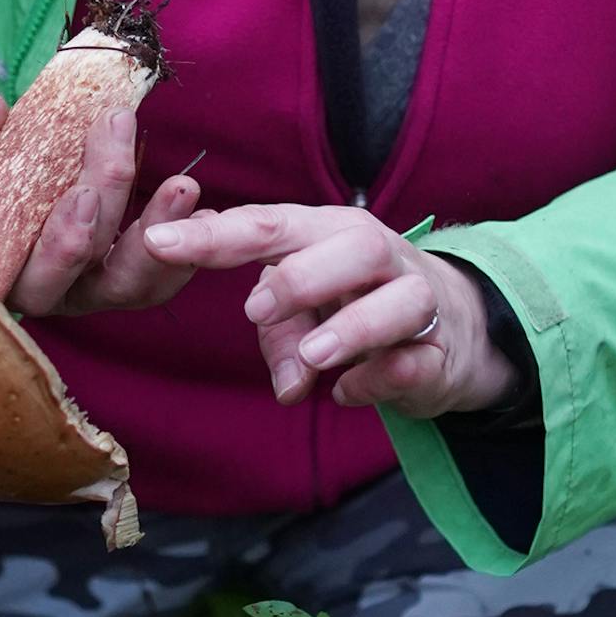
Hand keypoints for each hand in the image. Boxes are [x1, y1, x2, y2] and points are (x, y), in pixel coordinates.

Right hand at [0, 95, 204, 317]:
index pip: (30, 278)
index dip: (59, 247)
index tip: (79, 195)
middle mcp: (44, 293)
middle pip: (87, 269)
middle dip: (108, 205)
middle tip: (117, 145)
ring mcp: (83, 287)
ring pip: (129, 281)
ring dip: (158, 234)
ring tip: (183, 187)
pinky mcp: (112, 271)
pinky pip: (153, 274)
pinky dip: (180, 246)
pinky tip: (200, 210)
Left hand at [142, 205, 517, 417]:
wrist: (455, 329)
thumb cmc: (359, 306)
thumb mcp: (308, 312)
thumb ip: (280, 334)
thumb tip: (286, 384)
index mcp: (327, 233)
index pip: (269, 224)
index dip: (214, 235)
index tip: (160, 245)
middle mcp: (377, 255)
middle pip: (351, 244)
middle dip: (301, 275)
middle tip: (256, 310)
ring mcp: (416, 298)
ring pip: (398, 298)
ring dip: (352, 326)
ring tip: (314, 357)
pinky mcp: (439, 349)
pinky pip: (415, 359)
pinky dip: (381, 376)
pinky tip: (347, 391)